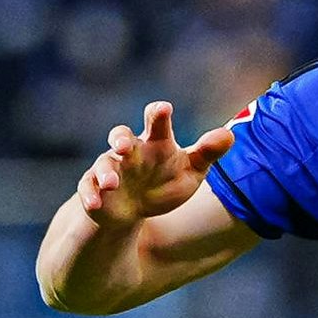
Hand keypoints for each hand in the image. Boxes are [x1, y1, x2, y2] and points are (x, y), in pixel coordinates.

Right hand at [78, 101, 234, 229]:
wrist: (136, 209)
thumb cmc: (165, 182)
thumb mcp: (191, 171)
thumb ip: (207, 153)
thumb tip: (229, 135)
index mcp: (155, 142)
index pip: (157, 122)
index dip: (158, 114)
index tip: (163, 109)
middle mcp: (130, 151)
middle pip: (121, 136)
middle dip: (120, 138)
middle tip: (125, 145)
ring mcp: (110, 169)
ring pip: (103, 164)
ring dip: (106, 172)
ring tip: (112, 183)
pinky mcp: (95, 188)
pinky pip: (88, 188)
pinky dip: (90, 195)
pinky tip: (95, 203)